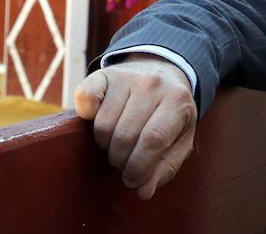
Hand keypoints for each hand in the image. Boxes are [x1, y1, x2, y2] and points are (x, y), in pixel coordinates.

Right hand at [74, 55, 196, 199]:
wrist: (163, 73)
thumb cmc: (170, 115)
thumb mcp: (180, 140)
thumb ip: (166, 167)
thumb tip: (143, 191)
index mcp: (178, 101)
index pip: (153, 140)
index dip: (139, 167)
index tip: (133, 180)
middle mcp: (153, 84)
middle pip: (125, 136)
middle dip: (120, 160)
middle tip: (124, 162)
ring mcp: (128, 77)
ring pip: (103, 125)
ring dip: (105, 144)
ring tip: (117, 143)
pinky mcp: (104, 74)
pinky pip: (85, 99)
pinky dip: (86, 115)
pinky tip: (98, 120)